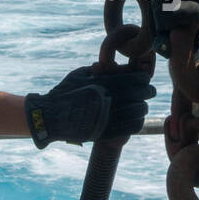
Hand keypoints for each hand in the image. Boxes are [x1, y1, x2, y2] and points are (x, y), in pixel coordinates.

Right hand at [25, 64, 155, 148]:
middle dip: (147, 92)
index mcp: (102, 83)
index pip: (136, 78)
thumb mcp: (80, 74)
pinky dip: (137, 121)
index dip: (143, 78)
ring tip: (140, 106)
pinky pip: (132, 127)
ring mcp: (108, 117)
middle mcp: (107, 99)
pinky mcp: (106, 132)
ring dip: (142, 107)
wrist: (49, 117)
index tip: (143, 78)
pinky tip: (134, 118)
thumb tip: (120, 67)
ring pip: (139, 111)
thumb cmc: (64, 92)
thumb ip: (101, 70)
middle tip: (149, 92)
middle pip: (142, 94)